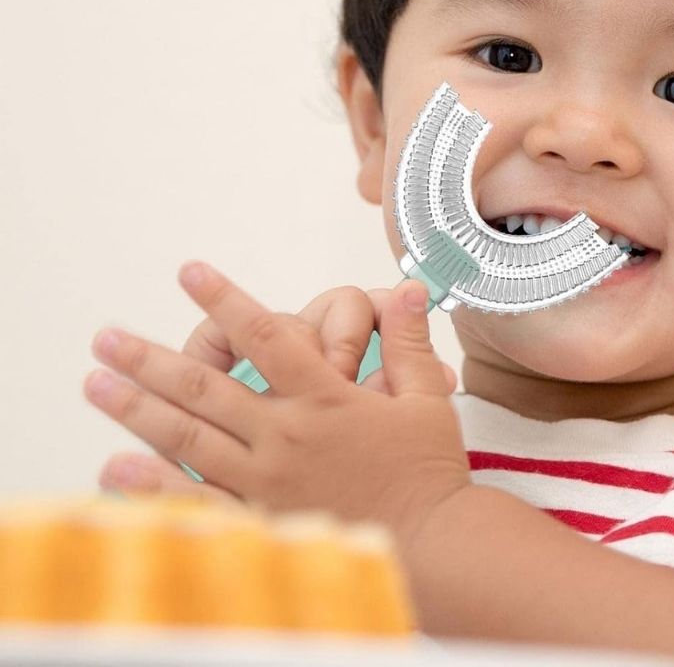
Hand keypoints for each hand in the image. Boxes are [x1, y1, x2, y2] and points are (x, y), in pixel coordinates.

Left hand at [85, 262, 472, 545]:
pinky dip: (153, 485)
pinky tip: (116, 469)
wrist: (432, 545)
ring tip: (97, 386)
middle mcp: (286, 436)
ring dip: (138, 409)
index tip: (190, 271)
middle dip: (152, 359)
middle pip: (206, 388)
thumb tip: (409, 288)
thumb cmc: (429, 471)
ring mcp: (267, 481)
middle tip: (107, 338)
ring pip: (189, 439)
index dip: (226, 299)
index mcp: (325, 399)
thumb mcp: (427, 397)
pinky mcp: (263, 520)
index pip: (265, 336)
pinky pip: (198, 501)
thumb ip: (409, 341)